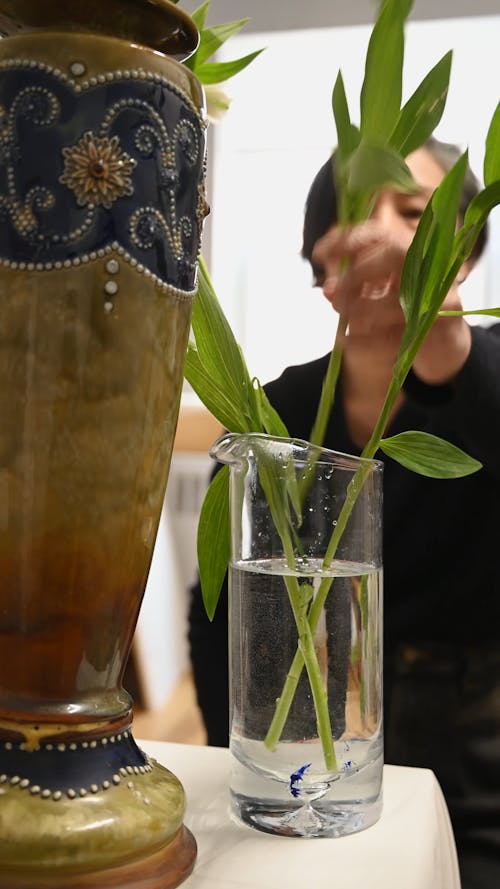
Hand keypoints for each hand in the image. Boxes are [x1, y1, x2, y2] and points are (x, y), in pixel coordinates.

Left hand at [312, 220, 471, 383]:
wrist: (441, 340)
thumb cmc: (404, 307)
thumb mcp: (375, 292)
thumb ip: (349, 286)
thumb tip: (327, 289)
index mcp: (411, 248)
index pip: (379, 232)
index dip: (346, 240)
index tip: (318, 255)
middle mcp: (430, 263)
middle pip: (392, 253)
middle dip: (355, 275)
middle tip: (334, 296)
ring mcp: (440, 292)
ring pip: (397, 297)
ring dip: (360, 310)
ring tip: (342, 320)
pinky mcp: (442, 324)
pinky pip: (399, 333)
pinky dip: (365, 342)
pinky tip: (345, 342)